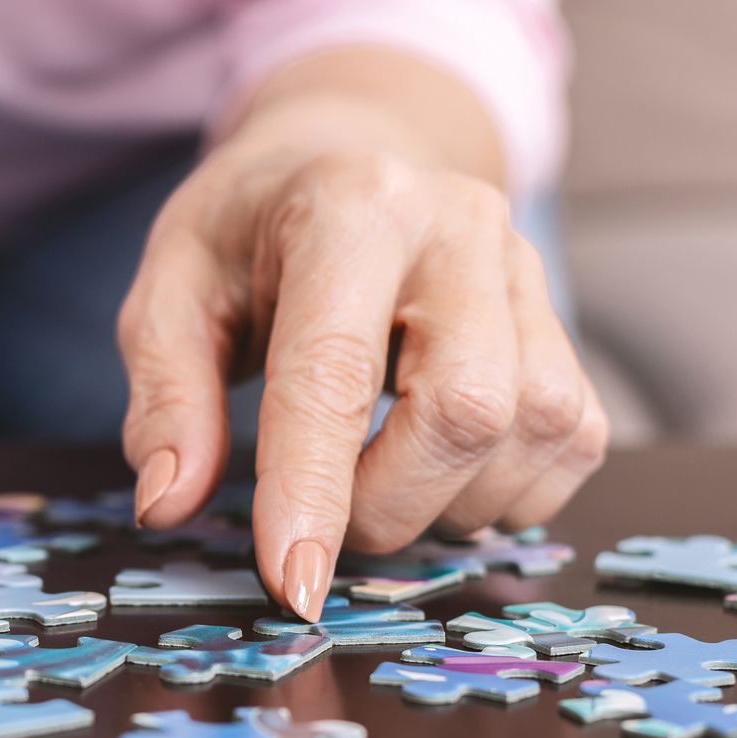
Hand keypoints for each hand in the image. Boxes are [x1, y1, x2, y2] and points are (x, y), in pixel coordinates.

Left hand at [117, 92, 607, 621]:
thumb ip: (165, 394)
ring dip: (450, 502)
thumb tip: (169, 504)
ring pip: (534, 430)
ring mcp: (526, 271)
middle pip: (466, 406)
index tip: (292, 585)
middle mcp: (459, 227)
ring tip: (378, 483)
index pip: (336, 370)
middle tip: (325, 517)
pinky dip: (507, 491)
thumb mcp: (169, 288)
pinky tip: (439, 473)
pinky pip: (572, 439)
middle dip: (388, 504)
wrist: (347, 152)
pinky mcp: (563, 321)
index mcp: (350, 207)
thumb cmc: (249, 232)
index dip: (313, 490)